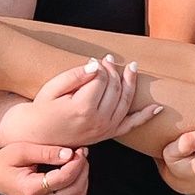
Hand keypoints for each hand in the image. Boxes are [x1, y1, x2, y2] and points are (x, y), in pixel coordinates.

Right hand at [0, 140, 89, 194]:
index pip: (64, 178)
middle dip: (82, 169)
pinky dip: (78, 186)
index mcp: (30, 189)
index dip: (77, 163)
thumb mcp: (22, 150)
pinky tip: (73, 171)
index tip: (80, 149)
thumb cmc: (3, 160)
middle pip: (75, 190)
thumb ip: (46, 152)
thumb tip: (70, 154)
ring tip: (78, 161)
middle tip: (81, 152)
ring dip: (83, 179)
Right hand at [12, 56, 146, 146]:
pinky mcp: (107, 135)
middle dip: (114, 71)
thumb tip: (97, 65)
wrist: (38, 135)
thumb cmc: (43, 108)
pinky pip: (131, 125)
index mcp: (83, 108)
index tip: (96, 59)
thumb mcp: (52, 88)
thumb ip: (75, 75)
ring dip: (131, 83)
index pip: (102, 79)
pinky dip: (145, 116)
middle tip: (109, 60)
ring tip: (132, 68)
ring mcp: (105, 129)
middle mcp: (98, 120)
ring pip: (125, 102)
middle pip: (115, 88)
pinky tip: (157, 108)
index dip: (101, 67)